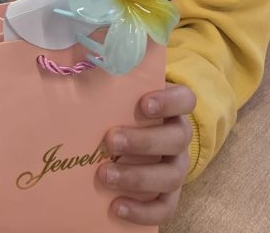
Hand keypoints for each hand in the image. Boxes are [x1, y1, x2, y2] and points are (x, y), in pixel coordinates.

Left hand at [97, 83, 195, 225]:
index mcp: (173, 107)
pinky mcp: (169, 194)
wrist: (134, 134)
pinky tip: (116, 207)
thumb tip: (84, 59)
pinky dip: (142, 210)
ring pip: (170, 175)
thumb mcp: (123, 91)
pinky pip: (165, 207)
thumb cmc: (124, 108)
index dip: (168, 102)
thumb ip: (112, 79)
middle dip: (143, 141)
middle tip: (110, 139)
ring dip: (137, 177)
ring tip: (105, 175)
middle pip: (176, 139)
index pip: (185, 99)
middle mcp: (179, 135)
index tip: (143, 104)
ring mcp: (176, 166)